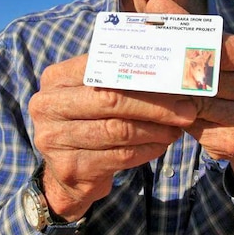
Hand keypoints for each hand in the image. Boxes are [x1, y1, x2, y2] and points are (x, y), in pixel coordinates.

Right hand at [28, 55, 197, 221]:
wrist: (65, 173)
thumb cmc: (88, 122)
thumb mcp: (91, 94)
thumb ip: (115, 76)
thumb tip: (167, 62)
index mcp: (55, 79)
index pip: (103, 69)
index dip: (143, 75)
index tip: (175, 81)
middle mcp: (47, 106)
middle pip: (110, 100)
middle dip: (155, 105)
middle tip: (186, 110)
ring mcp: (54, 139)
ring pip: (118, 131)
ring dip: (156, 129)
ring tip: (177, 127)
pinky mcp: (69, 168)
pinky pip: (120, 156)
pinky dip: (147, 149)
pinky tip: (162, 144)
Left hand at [146, 0, 233, 197]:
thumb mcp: (231, 54)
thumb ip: (198, 30)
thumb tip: (156, 5)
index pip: (224, 46)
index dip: (186, 35)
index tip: (154, 22)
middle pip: (208, 74)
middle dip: (172, 65)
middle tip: (138, 53)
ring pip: (197, 101)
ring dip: (168, 93)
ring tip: (143, 79)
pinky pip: (195, 126)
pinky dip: (176, 117)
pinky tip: (161, 108)